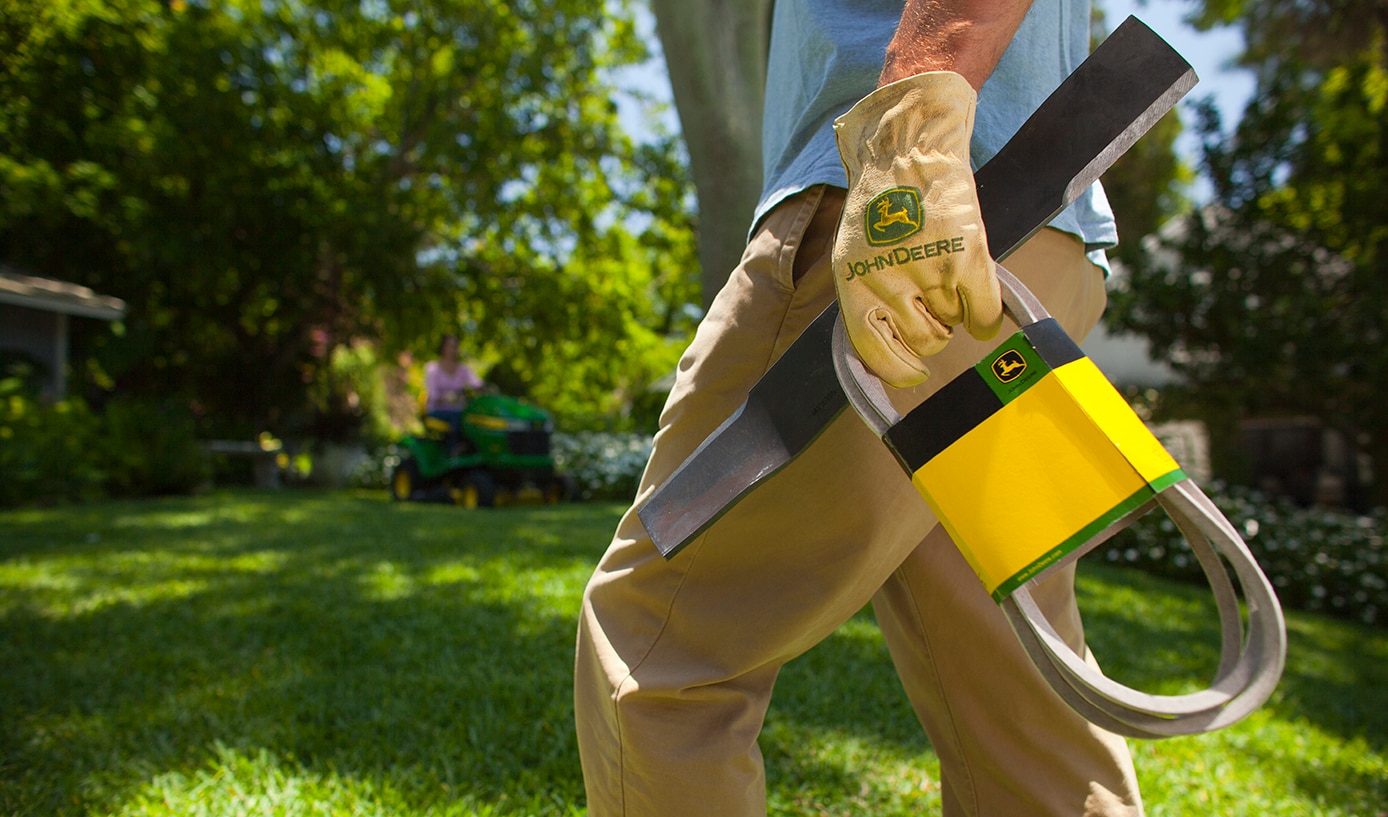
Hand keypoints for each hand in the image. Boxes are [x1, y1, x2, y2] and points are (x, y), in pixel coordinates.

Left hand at [832, 71, 1002, 387]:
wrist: (908, 146)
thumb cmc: (880, 204)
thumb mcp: (853, 255)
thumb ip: (866, 301)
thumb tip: (886, 355)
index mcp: (854, 284)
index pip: (874, 352)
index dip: (897, 371)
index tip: (914, 374)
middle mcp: (889, 281)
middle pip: (924, 341)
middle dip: (931, 327)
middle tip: (929, 296)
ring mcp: (930, 269)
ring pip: (954, 325)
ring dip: (954, 309)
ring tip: (943, 270)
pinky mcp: (966, 255)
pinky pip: (984, 314)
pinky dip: (986, 317)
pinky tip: (980, 305)